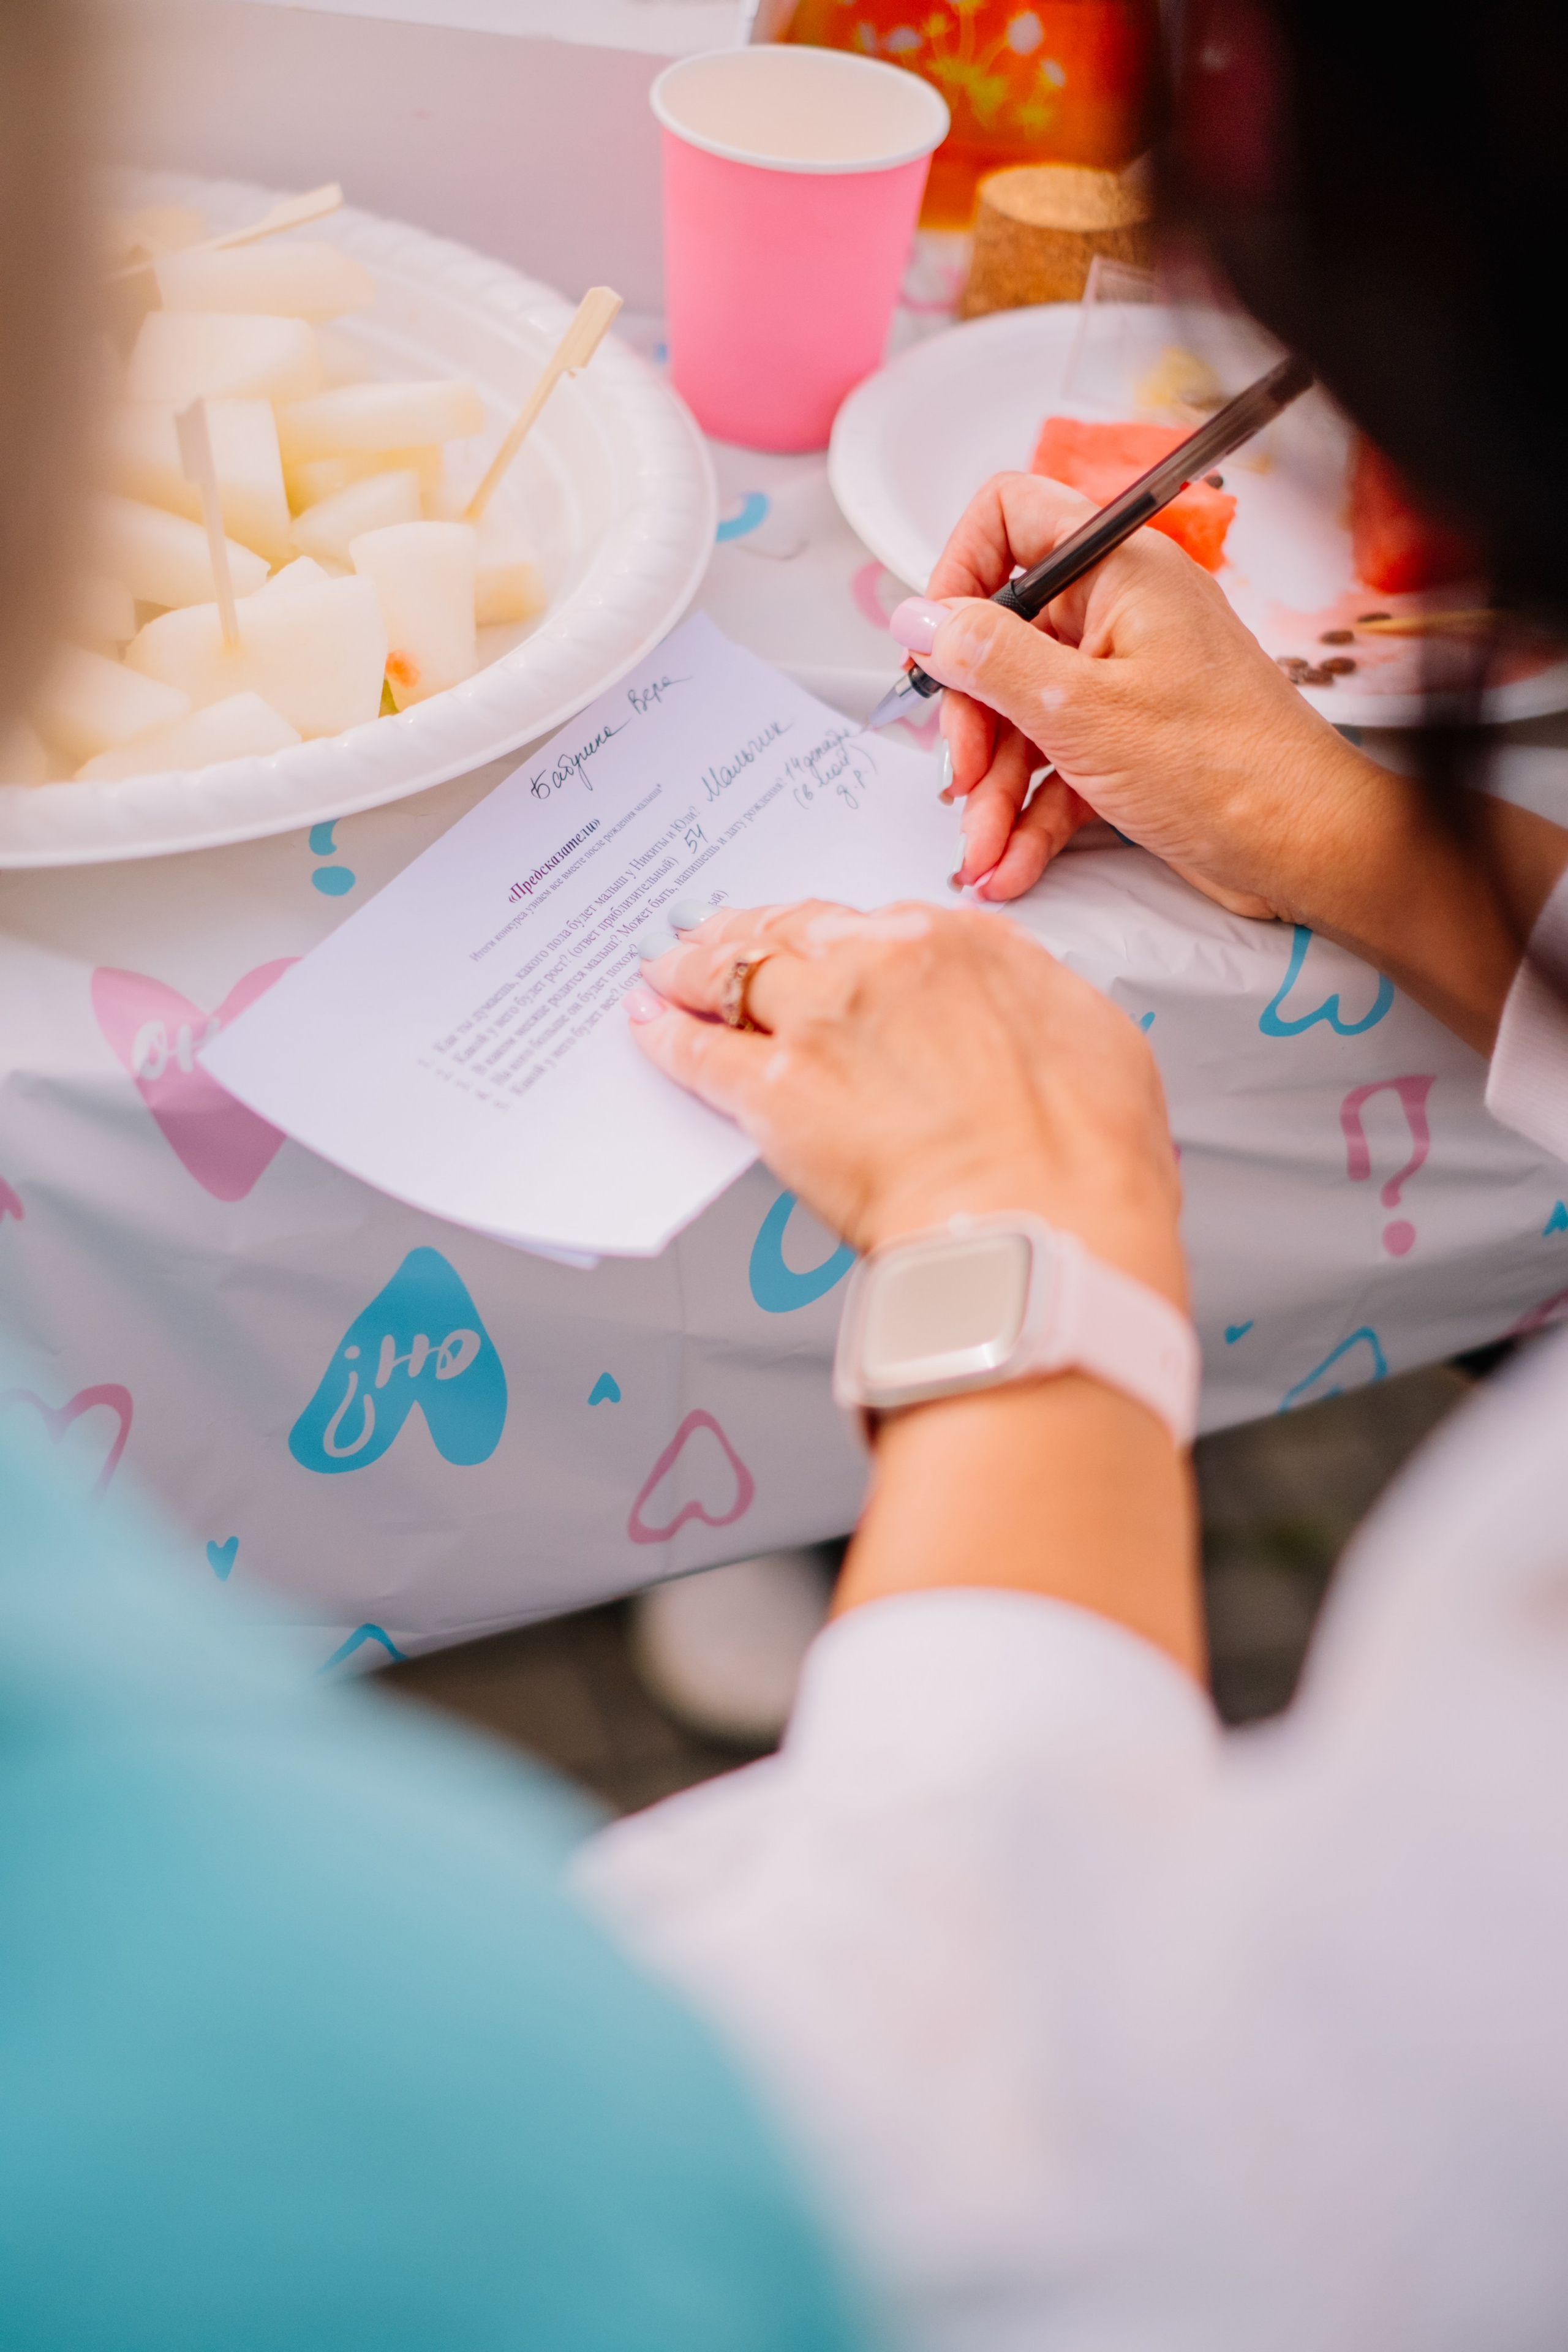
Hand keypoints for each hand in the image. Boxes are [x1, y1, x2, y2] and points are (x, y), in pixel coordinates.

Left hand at [630, 899, 1185, 1308]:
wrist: (1043, 1228)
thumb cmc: (1084, 1160)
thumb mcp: (1096, 1044)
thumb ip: (1038, 1008)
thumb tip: (1023, 1014)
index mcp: (966, 947)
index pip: (875, 922)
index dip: (833, 935)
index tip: (817, 941)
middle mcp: (885, 964)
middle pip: (792, 931)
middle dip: (751, 932)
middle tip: (717, 934)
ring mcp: (823, 1020)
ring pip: (735, 972)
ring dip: (693, 968)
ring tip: (666, 969)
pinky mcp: (775, 1089)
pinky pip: (699, 1048)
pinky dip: (667, 1034)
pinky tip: (649, 1027)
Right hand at [903, 470, 1379, 912]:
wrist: (1306, 848)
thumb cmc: (1227, 769)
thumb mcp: (1081, 712)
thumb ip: (988, 658)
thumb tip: (918, 618)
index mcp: (1119, 572)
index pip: (1011, 519)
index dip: (958, 572)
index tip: (936, 645)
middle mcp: (1119, 615)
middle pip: (1001, 640)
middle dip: (971, 721)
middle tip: (962, 776)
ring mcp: (1123, 681)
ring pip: (1022, 717)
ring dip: (992, 789)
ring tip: (982, 850)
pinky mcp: (1127, 743)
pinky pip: (1054, 767)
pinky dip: (1027, 816)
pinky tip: (1010, 863)